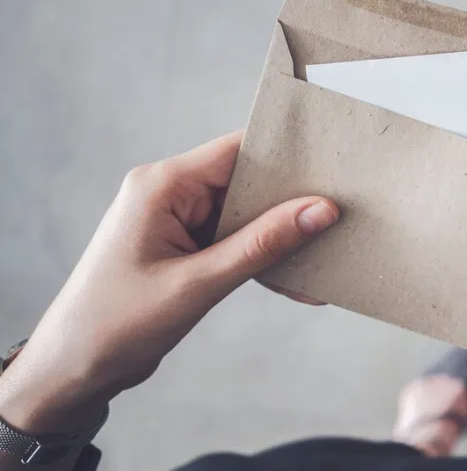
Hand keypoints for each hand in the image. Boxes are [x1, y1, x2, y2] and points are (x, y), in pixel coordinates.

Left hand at [0, 132, 338, 434]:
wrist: (71, 370)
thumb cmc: (114, 324)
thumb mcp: (198, 283)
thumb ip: (262, 244)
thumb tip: (318, 210)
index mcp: (163, 185)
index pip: (238, 150)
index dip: (288, 155)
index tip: (334, 167)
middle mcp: (170, 193)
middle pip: (248, 180)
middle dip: (292, 201)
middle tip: (341, 216)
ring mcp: (177, 220)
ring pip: (247, 214)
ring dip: (282, 236)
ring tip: (325, 254)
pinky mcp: (185, 246)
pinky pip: (236, 240)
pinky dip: (264, 259)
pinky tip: (296, 281)